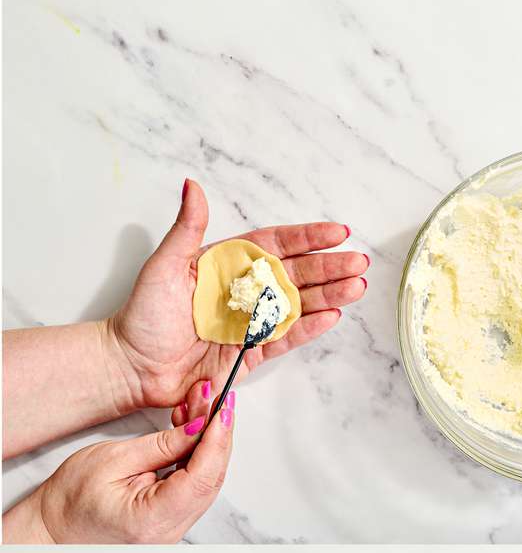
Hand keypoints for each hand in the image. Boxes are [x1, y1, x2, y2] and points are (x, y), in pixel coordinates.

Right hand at [5, 379, 235, 542]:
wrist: (54, 528)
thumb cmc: (70, 500)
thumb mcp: (111, 460)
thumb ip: (161, 446)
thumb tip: (198, 429)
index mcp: (153, 519)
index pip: (201, 477)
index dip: (217, 440)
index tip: (221, 408)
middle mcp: (170, 530)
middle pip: (211, 478)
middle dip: (217, 434)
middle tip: (214, 398)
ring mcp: (175, 528)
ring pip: (207, 480)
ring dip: (208, 442)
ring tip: (200, 407)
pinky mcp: (173, 519)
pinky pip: (196, 484)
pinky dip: (198, 456)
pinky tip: (193, 430)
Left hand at [110, 179, 368, 410]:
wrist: (132, 365)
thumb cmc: (142, 315)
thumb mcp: (165, 265)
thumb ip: (187, 229)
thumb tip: (194, 187)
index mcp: (226, 265)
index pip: (275, 245)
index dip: (307, 238)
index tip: (336, 233)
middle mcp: (244, 292)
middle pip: (296, 275)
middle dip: (329, 268)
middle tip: (358, 262)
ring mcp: (251, 322)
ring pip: (298, 305)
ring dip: (329, 295)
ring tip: (356, 287)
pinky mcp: (252, 352)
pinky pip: (287, 337)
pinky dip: (310, 328)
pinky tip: (333, 316)